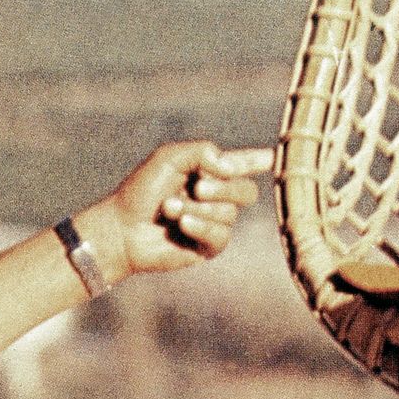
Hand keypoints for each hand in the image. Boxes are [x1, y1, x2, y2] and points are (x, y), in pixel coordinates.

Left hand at [79, 141, 273, 278]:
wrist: (123, 227)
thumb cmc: (142, 190)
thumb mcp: (168, 158)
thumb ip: (201, 151)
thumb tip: (228, 167)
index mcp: (208, 172)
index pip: (242, 165)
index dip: (260, 161)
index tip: (275, 157)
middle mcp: (216, 197)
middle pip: (246, 191)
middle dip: (223, 187)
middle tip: (196, 187)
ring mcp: (214, 222)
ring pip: (229, 213)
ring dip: (197, 208)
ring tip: (170, 209)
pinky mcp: (208, 246)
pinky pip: (220, 234)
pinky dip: (200, 225)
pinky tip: (181, 224)